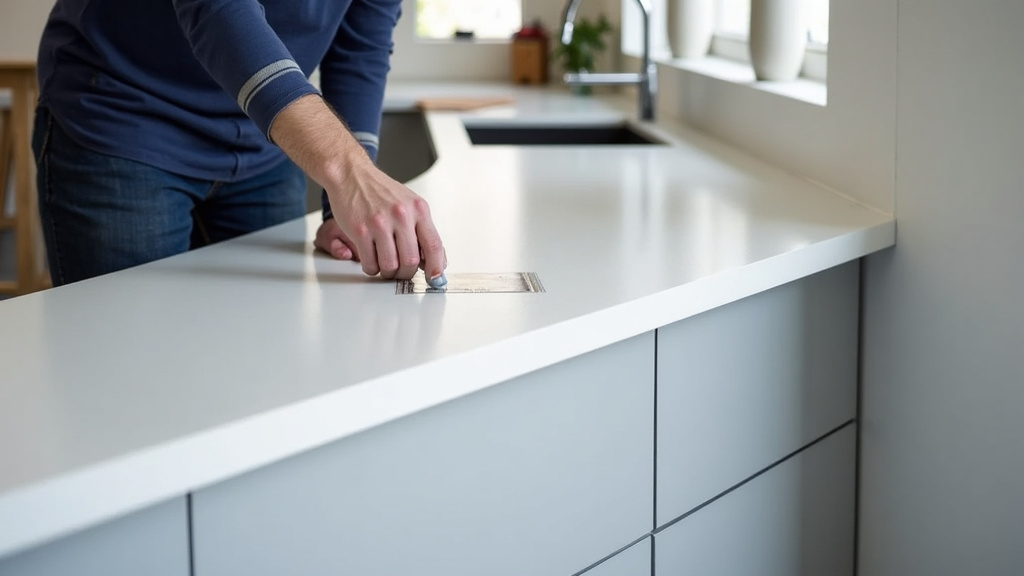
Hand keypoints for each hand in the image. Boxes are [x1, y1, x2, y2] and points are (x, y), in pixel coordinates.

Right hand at [270, 95, 446, 281]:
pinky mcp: (360, 230)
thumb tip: (434, 260)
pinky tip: (371, 260)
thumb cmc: (380, 191)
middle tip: (401, 272)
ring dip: (388, 272)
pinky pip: (370, 263)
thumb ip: (422, 230)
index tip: (435, 279)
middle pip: (411, 261)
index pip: (434, 245)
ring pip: (390, 265)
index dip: (436, 267)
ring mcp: (380, 223)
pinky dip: (371, 268)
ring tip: (385, 266)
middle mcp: (401, 215)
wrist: (351, 174)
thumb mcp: (410, 204)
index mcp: (418, 210)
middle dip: (406, 273)